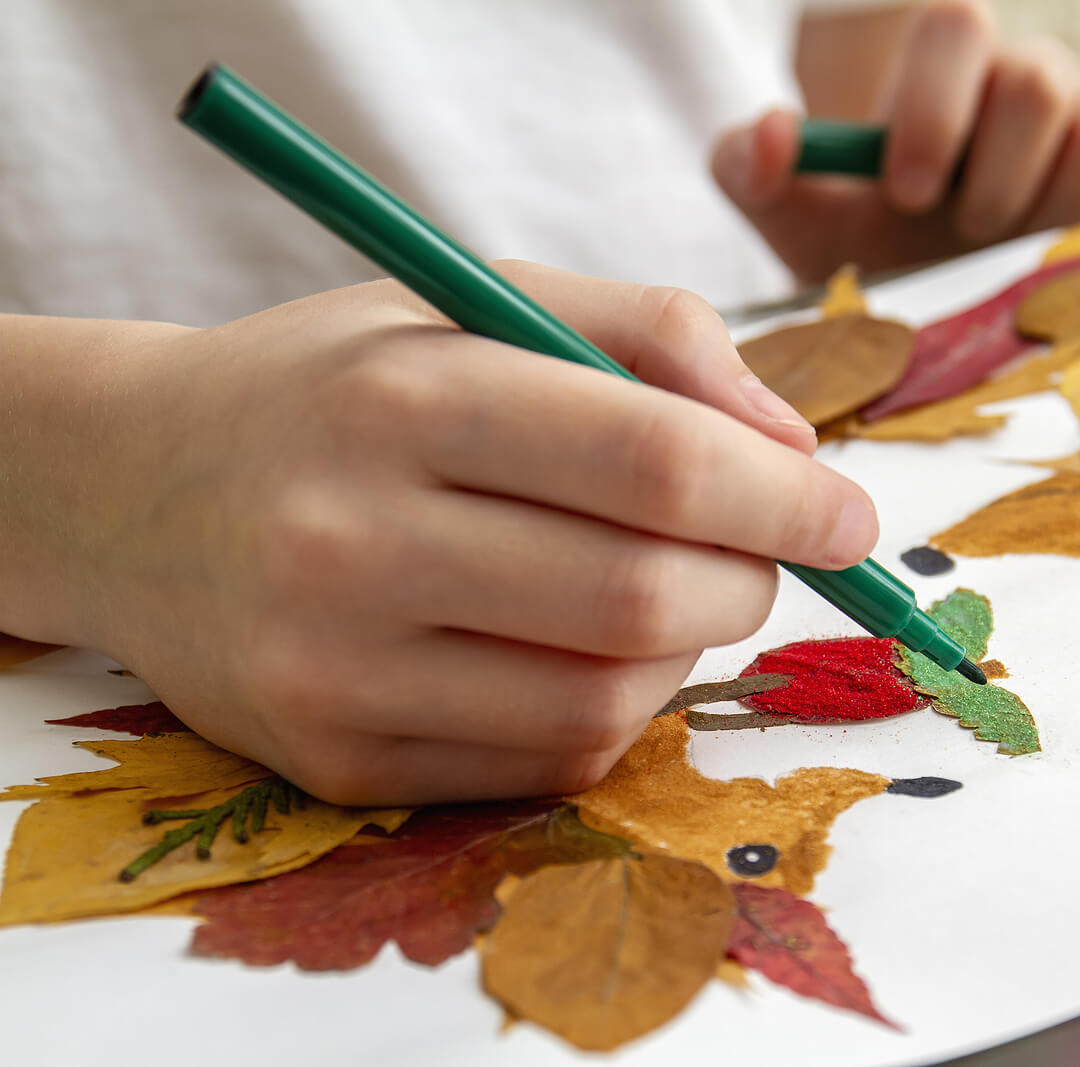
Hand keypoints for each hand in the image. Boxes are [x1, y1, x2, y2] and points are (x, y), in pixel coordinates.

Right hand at [0, 267, 875, 803]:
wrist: (131, 491)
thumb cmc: (340, 383)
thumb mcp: (479, 296)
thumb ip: (653, 336)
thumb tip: (796, 449)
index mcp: (405, 394)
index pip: (652, 460)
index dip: (785, 497)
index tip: (852, 516)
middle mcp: (352, 538)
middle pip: (642, 595)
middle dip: (751, 580)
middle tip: (762, 555)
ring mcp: (332, 668)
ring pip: (605, 702)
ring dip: (686, 652)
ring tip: (665, 593)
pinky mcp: (330, 760)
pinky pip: (544, 766)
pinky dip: (611, 711)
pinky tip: (586, 650)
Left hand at [712, 0, 1079, 281]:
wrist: (951, 301)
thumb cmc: (875, 249)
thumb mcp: (800, 221)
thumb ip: (754, 171)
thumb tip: (774, 134)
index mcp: (949, 70)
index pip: (954, 25)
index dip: (932, 107)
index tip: (904, 191)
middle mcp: (1036, 82)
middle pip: (1039, 80)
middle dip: (994, 179)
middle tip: (965, 236)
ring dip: (1055, 212)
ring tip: (1018, 256)